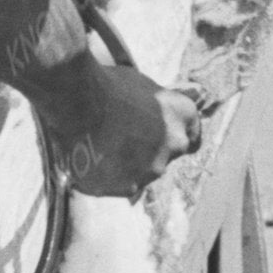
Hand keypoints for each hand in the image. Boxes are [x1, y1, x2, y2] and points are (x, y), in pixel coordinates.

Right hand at [30, 40, 178, 199]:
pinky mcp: (127, 187)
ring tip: (99, 148)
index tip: (161, 137)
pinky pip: (118, 185)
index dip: (175, 136)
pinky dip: (107, 177)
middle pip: (165, 156)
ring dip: (127, 166)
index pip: (193, 137)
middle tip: (120, 139)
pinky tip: (90, 161)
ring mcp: (152, 170)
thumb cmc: (108, 85)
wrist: (79, 101)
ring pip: (142, 173)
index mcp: (183, 116)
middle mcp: (175, 146)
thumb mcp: (143, 85)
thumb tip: (156, 111)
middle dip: (148, 151)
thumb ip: (157, 105)